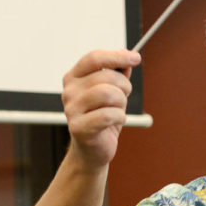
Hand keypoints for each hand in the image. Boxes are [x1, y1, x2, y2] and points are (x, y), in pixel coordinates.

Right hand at [61, 49, 140, 168]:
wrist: (92, 149)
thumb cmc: (102, 117)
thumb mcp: (113, 92)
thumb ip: (119, 73)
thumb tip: (129, 58)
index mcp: (74, 77)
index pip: (94, 58)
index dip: (117, 56)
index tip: (136, 57)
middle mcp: (69, 91)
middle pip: (106, 77)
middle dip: (124, 86)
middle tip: (124, 96)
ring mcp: (71, 109)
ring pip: (108, 93)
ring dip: (122, 102)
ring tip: (119, 109)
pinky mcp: (78, 127)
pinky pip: (109, 115)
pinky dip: (120, 117)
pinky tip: (116, 122)